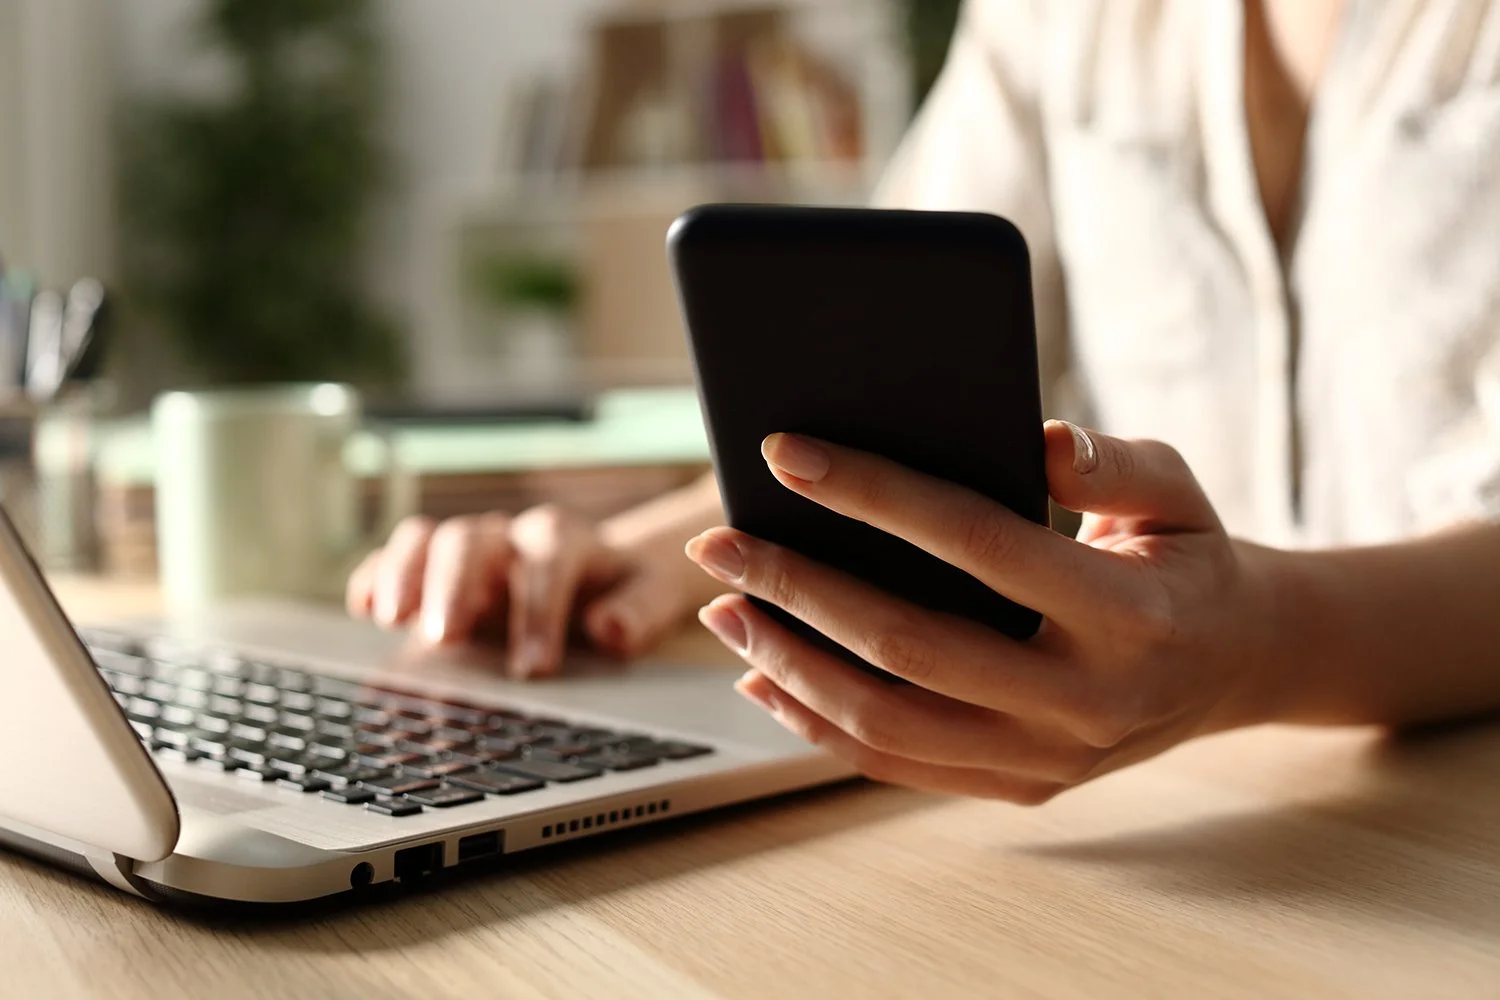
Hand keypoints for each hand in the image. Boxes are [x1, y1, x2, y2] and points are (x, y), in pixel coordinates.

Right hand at [347, 503, 700, 677]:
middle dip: (456, 585)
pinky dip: (374, 578)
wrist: (598, 577)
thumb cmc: (620, 592)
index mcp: (562, 540)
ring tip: (390, 619)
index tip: (534, 667)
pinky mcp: (429, 572)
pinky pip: (393, 559)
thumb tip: (610, 627)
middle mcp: (506, 537)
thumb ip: (638, 610)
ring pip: (426, 539)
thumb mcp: (648, 598)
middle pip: (472, 539)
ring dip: (404, 574)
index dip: (538, 609)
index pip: (546, 559)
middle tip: (447, 638)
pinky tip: (364, 611)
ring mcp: (464, 551)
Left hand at [685, 423, 1281, 802]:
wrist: (1235, 665)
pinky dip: (818, 724)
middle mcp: (1085, 700)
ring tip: (724, 608)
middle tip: (719, 540)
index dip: (874, 495)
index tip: (786, 454)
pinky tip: (764, 676)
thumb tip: (1032, 442)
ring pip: (889, 721)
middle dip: (797, 587)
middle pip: (908, 645)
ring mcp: (1049, 758)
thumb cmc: (1186, 558)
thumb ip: (1111, 463)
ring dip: (789, 664)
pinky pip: (898, 765)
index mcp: (1128, 613)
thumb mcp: (1178, 491)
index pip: (978, 543)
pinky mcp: (1021, 786)